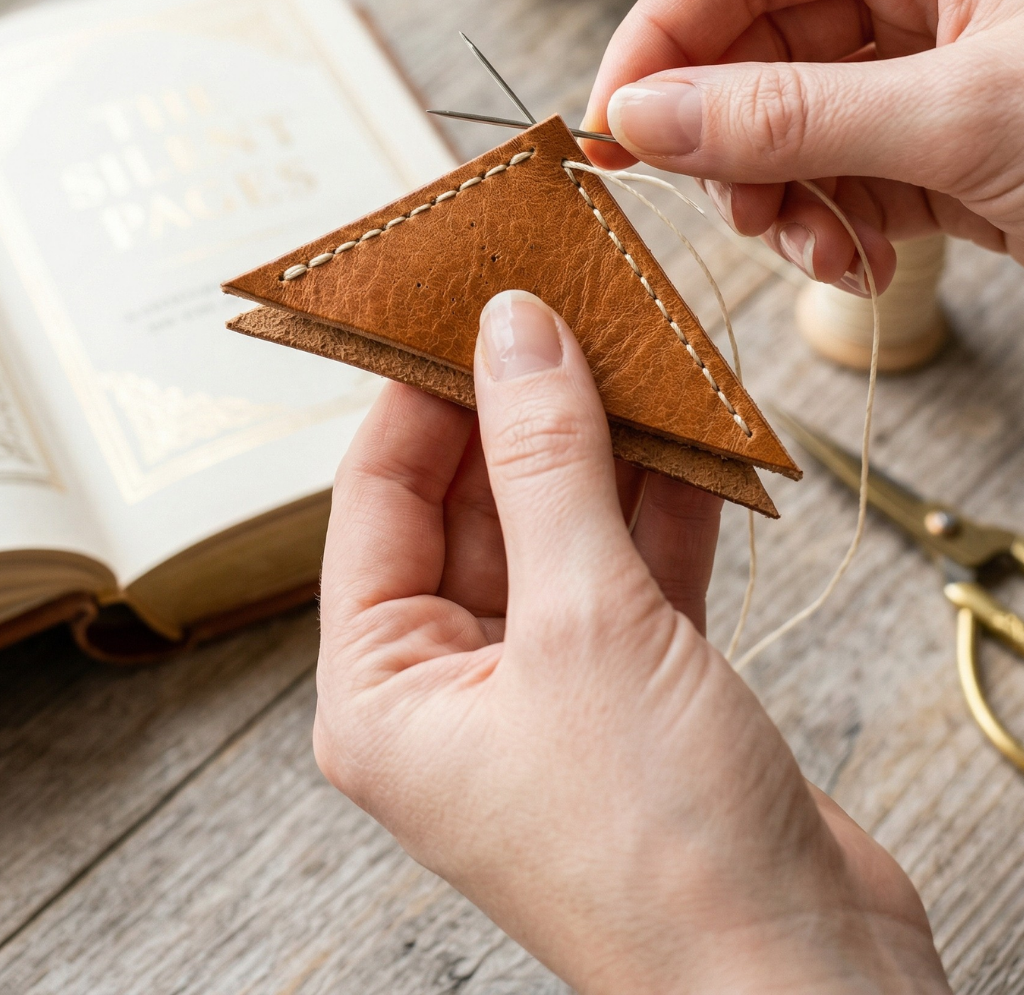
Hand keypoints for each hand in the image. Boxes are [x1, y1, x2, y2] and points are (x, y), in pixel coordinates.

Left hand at [314, 290, 948, 993]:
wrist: (803, 984)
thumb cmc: (660, 857)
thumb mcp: (584, 624)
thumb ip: (548, 464)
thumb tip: (514, 334)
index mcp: (384, 693)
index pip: (379, 498)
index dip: (422, 390)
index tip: (467, 299)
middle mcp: (453, 687)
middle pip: (475, 501)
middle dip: (526, 405)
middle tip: (566, 303)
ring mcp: (549, 686)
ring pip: (563, 524)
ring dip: (606, 441)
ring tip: (637, 342)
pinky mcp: (637, 688)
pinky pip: (633, 562)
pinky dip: (665, 497)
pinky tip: (696, 427)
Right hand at [584, 0, 1023, 293]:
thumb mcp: (958, 118)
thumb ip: (786, 116)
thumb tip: (639, 118)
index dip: (659, 40)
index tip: (608, 129)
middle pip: (748, 45)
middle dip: (729, 138)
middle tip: (725, 206)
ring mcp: (919, 61)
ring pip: (780, 120)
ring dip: (777, 195)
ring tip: (818, 248)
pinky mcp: (931, 139)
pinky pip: (832, 172)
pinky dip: (825, 224)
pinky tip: (857, 260)